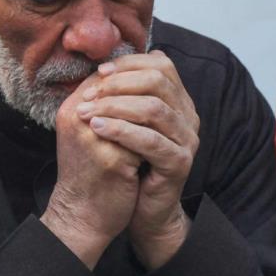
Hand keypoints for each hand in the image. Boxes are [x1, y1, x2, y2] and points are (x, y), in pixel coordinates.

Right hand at [44, 78, 143, 269]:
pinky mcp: (112, 161)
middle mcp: (77, 118)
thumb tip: (145, 67)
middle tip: (162, 114)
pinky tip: (154, 155)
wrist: (81, 215)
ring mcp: (94, 139)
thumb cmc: (90, 171)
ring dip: (152, 122)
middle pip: (123, 88)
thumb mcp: (91, 132)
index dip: (135, 81)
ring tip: (158, 134)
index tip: (154, 95)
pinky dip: (153, 145)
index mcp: (72, 108)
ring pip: (137, 111)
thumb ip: (108, 103)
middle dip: (147, 98)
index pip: (109, 76)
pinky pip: (144, 141)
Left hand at [76, 52, 199, 270]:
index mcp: (178, 101)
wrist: (141, 210)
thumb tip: (103, 64)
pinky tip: (97, 129)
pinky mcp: (180, 163)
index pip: (161, 65)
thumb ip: (122, 95)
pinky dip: (121, 131)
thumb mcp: (125, 123)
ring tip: (86, 112)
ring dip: (115, 106)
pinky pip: (150, 141)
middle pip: (158, 81)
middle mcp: (188, 117)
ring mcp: (188, 140)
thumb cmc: (129, 164)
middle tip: (89, 94)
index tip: (99, 72)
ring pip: (153, 109)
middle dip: (119, 84)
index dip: (129, 64)